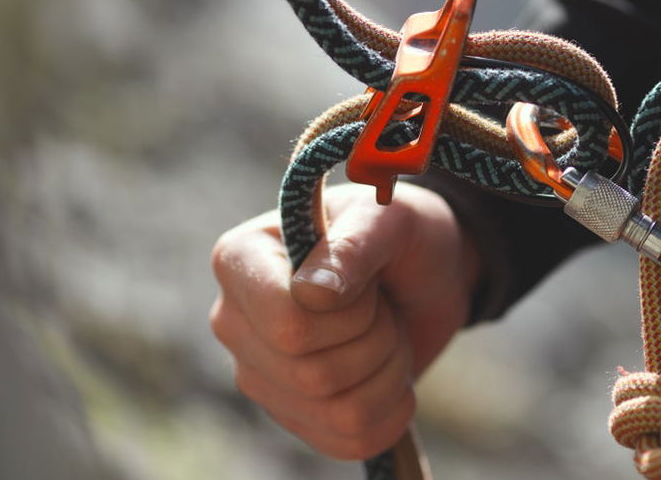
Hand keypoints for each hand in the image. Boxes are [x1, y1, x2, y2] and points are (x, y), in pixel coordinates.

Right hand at [209, 183, 480, 459]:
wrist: (426, 273)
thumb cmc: (400, 233)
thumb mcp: (390, 219)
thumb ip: (353, 245)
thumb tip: (310, 294)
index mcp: (240, 259)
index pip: (288, 325)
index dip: (349, 314)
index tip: (367, 280)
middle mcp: (234, 321)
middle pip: (313, 374)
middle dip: (376, 340)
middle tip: (384, 305)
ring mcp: (258, 374)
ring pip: (338, 411)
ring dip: (388, 372)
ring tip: (388, 332)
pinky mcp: (291, 414)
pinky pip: (351, 441)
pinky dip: (391, 410)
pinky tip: (389, 372)